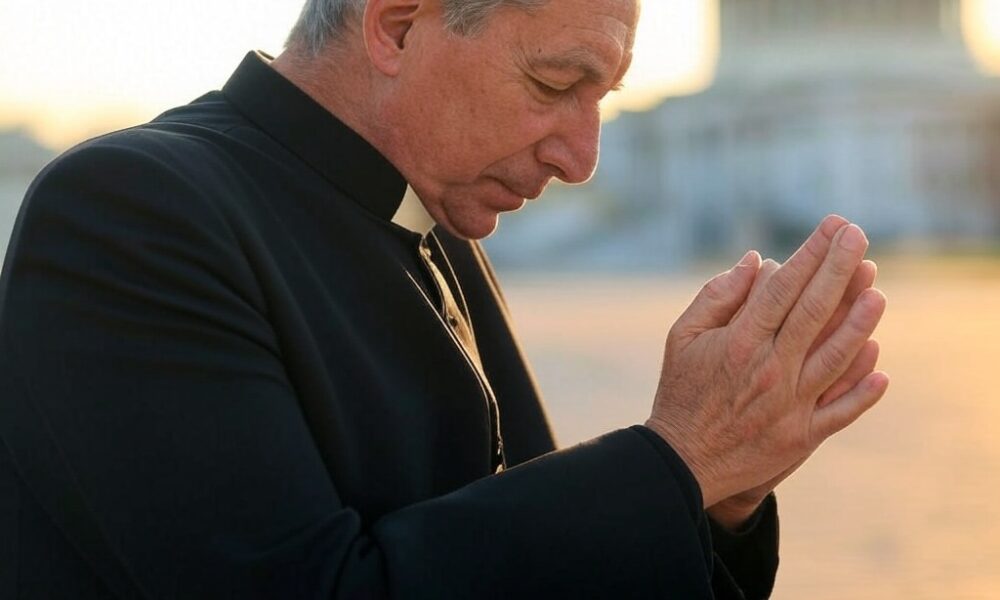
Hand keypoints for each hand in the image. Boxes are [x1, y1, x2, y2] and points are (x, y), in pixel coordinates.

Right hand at [708, 256, 881, 528]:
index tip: (833, 227)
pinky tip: (879, 364)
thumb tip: (756, 261)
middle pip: (814, 311)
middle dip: (839, 269)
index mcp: (740, 343)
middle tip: (858, 236)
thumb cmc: (681, 392)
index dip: (811, 253)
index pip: (784, 287)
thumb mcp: (683, 337)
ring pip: (835, 357)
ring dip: (859, 322)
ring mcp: (790, 405)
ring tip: (876, 290)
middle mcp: (770, 369)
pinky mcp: (801, 437)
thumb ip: (717, 296)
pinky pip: (841, 411)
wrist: (681, 462)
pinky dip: (863, 391)